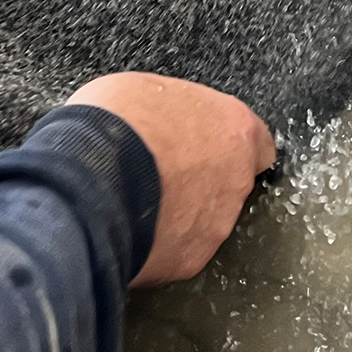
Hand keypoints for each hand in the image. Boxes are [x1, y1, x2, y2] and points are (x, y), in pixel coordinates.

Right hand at [67, 73, 275, 286]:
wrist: (92, 181)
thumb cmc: (119, 125)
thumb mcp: (149, 90)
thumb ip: (176, 111)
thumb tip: (167, 119)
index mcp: (234, 131)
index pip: (259, 143)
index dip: (232, 145)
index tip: (212, 145)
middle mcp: (235, 180)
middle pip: (232, 183)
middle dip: (203, 180)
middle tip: (165, 173)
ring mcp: (216, 225)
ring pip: (207, 220)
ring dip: (182, 213)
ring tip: (142, 202)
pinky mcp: (188, 261)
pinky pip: (179, 249)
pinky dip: (160, 241)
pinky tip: (134, 228)